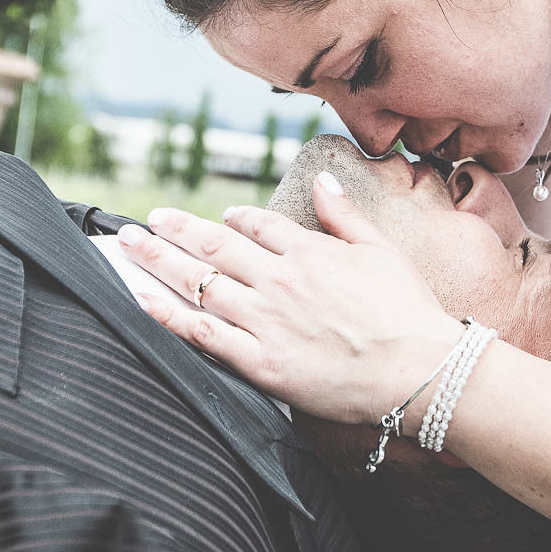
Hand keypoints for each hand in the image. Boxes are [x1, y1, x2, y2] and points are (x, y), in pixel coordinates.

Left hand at [119, 176, 461, 423]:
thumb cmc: (410, 314)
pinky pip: (203, 333)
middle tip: (149, 220)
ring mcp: (266, 320)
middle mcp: (280, 279)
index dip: (235, 218)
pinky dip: (169, 314)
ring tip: (131, 246)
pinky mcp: (260, 361)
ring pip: (200, 281)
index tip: (221, 216)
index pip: (259, 225)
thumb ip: (344, 216)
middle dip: (176, 229)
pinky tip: (144, 298)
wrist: (419, 369)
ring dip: (159, 260)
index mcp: (310, 252)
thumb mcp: (383, 250)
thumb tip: (323, 182)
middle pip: (216, 244)